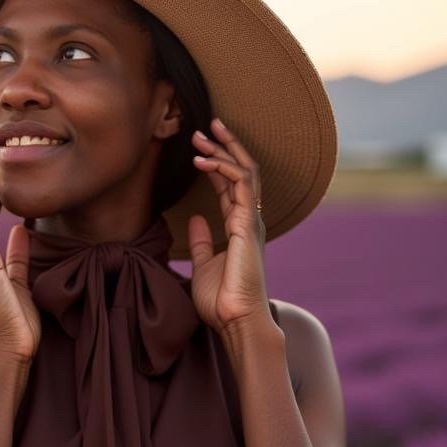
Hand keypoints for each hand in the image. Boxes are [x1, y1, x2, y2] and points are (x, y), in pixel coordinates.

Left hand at [187, 117, 275, 337]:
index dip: (217, 163)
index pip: (230, 186)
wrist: (236, 320)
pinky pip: (240, 185)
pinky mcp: (248, 225)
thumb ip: (201, 243)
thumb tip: (195, 220)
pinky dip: (222, 168)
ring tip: (201, 134)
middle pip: (243, 172)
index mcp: (240, 229)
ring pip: (244, 172)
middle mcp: (249, 221)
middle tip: (206, 125)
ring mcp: (251, 222)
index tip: (200, 145)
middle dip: (225, 146)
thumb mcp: (203, 267)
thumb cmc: (222, 301)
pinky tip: (203, 160)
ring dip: (223, 149)